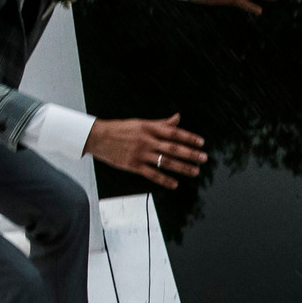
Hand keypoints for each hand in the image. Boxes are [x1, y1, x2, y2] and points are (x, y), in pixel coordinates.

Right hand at [87, 114, 206, 187]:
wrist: (98, 137)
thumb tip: (177, 118)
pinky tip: (175, 184)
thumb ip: (161, 123)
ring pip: (165, 162)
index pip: (174, 132)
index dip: (189, 138)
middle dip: (190, 154)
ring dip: (182, 167)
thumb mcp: (141, 122)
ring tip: (195, 171)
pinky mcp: (133, 165)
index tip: (201, 142)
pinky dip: (164, 180)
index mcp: (149, 128)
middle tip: (203, 158)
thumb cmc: (120, 129)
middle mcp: (147, 140)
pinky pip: (152, 174)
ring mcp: (140, 153)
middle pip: (173, 148)